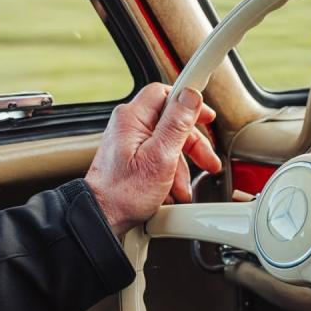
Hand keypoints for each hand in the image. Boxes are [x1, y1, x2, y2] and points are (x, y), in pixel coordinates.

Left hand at [85, 83, 222, 237]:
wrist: (103, 218)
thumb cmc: (124, 193)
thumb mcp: (160, 157)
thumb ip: (177, 123)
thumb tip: (190, 95)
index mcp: (132, 118)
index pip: (165, 93)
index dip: (190, 103)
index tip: (207, 114)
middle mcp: (129, 126)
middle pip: (172, 121)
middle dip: (192, 144)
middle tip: (207, 160)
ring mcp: (129, 142)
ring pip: (168, 142)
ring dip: (183, 165)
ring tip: (184, 187)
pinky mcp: (131, 158)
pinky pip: (159, 156)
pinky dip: (170, 173)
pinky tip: (173, 189)